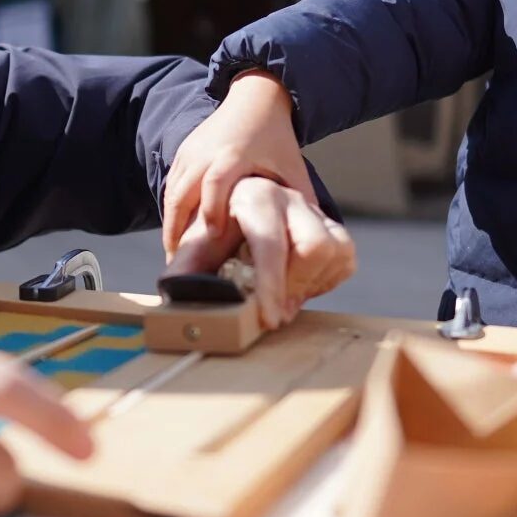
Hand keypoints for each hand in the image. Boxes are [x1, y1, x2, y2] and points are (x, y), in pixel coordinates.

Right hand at [162, 71, 313, 257]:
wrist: (255, 99)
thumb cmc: (277, 139)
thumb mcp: (293, 168)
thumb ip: (302, 202)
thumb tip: (314, 241)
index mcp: (234, 154)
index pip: (214, 182)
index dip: (211, 210)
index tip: (213, 238)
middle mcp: (206, 152)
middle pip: (181, 194)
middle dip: (178, 231)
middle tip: (181, 264)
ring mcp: (190, 152)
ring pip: (172, 194)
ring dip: (171, 226)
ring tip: (177, 257)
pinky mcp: (182, 153)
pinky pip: (171, 187)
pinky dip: (172, 213)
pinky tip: (178, 237)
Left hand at [166, 176, 354, 327]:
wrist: (237, 213)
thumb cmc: (216, 232)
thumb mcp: (196, 246)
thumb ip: (185, 268)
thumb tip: (170, 292)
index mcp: (254, 197)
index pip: (270, 243)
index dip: (271, 284)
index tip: (269, 319)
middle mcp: (290, 199)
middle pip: (314, 246)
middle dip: (294, 286)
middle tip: (274, 310)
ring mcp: (315, 211)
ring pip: (335, 251)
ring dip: (311, 285)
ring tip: (283, 296)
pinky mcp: (333, 228)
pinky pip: (345, 258)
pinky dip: (326, 281)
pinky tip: (300, 285)